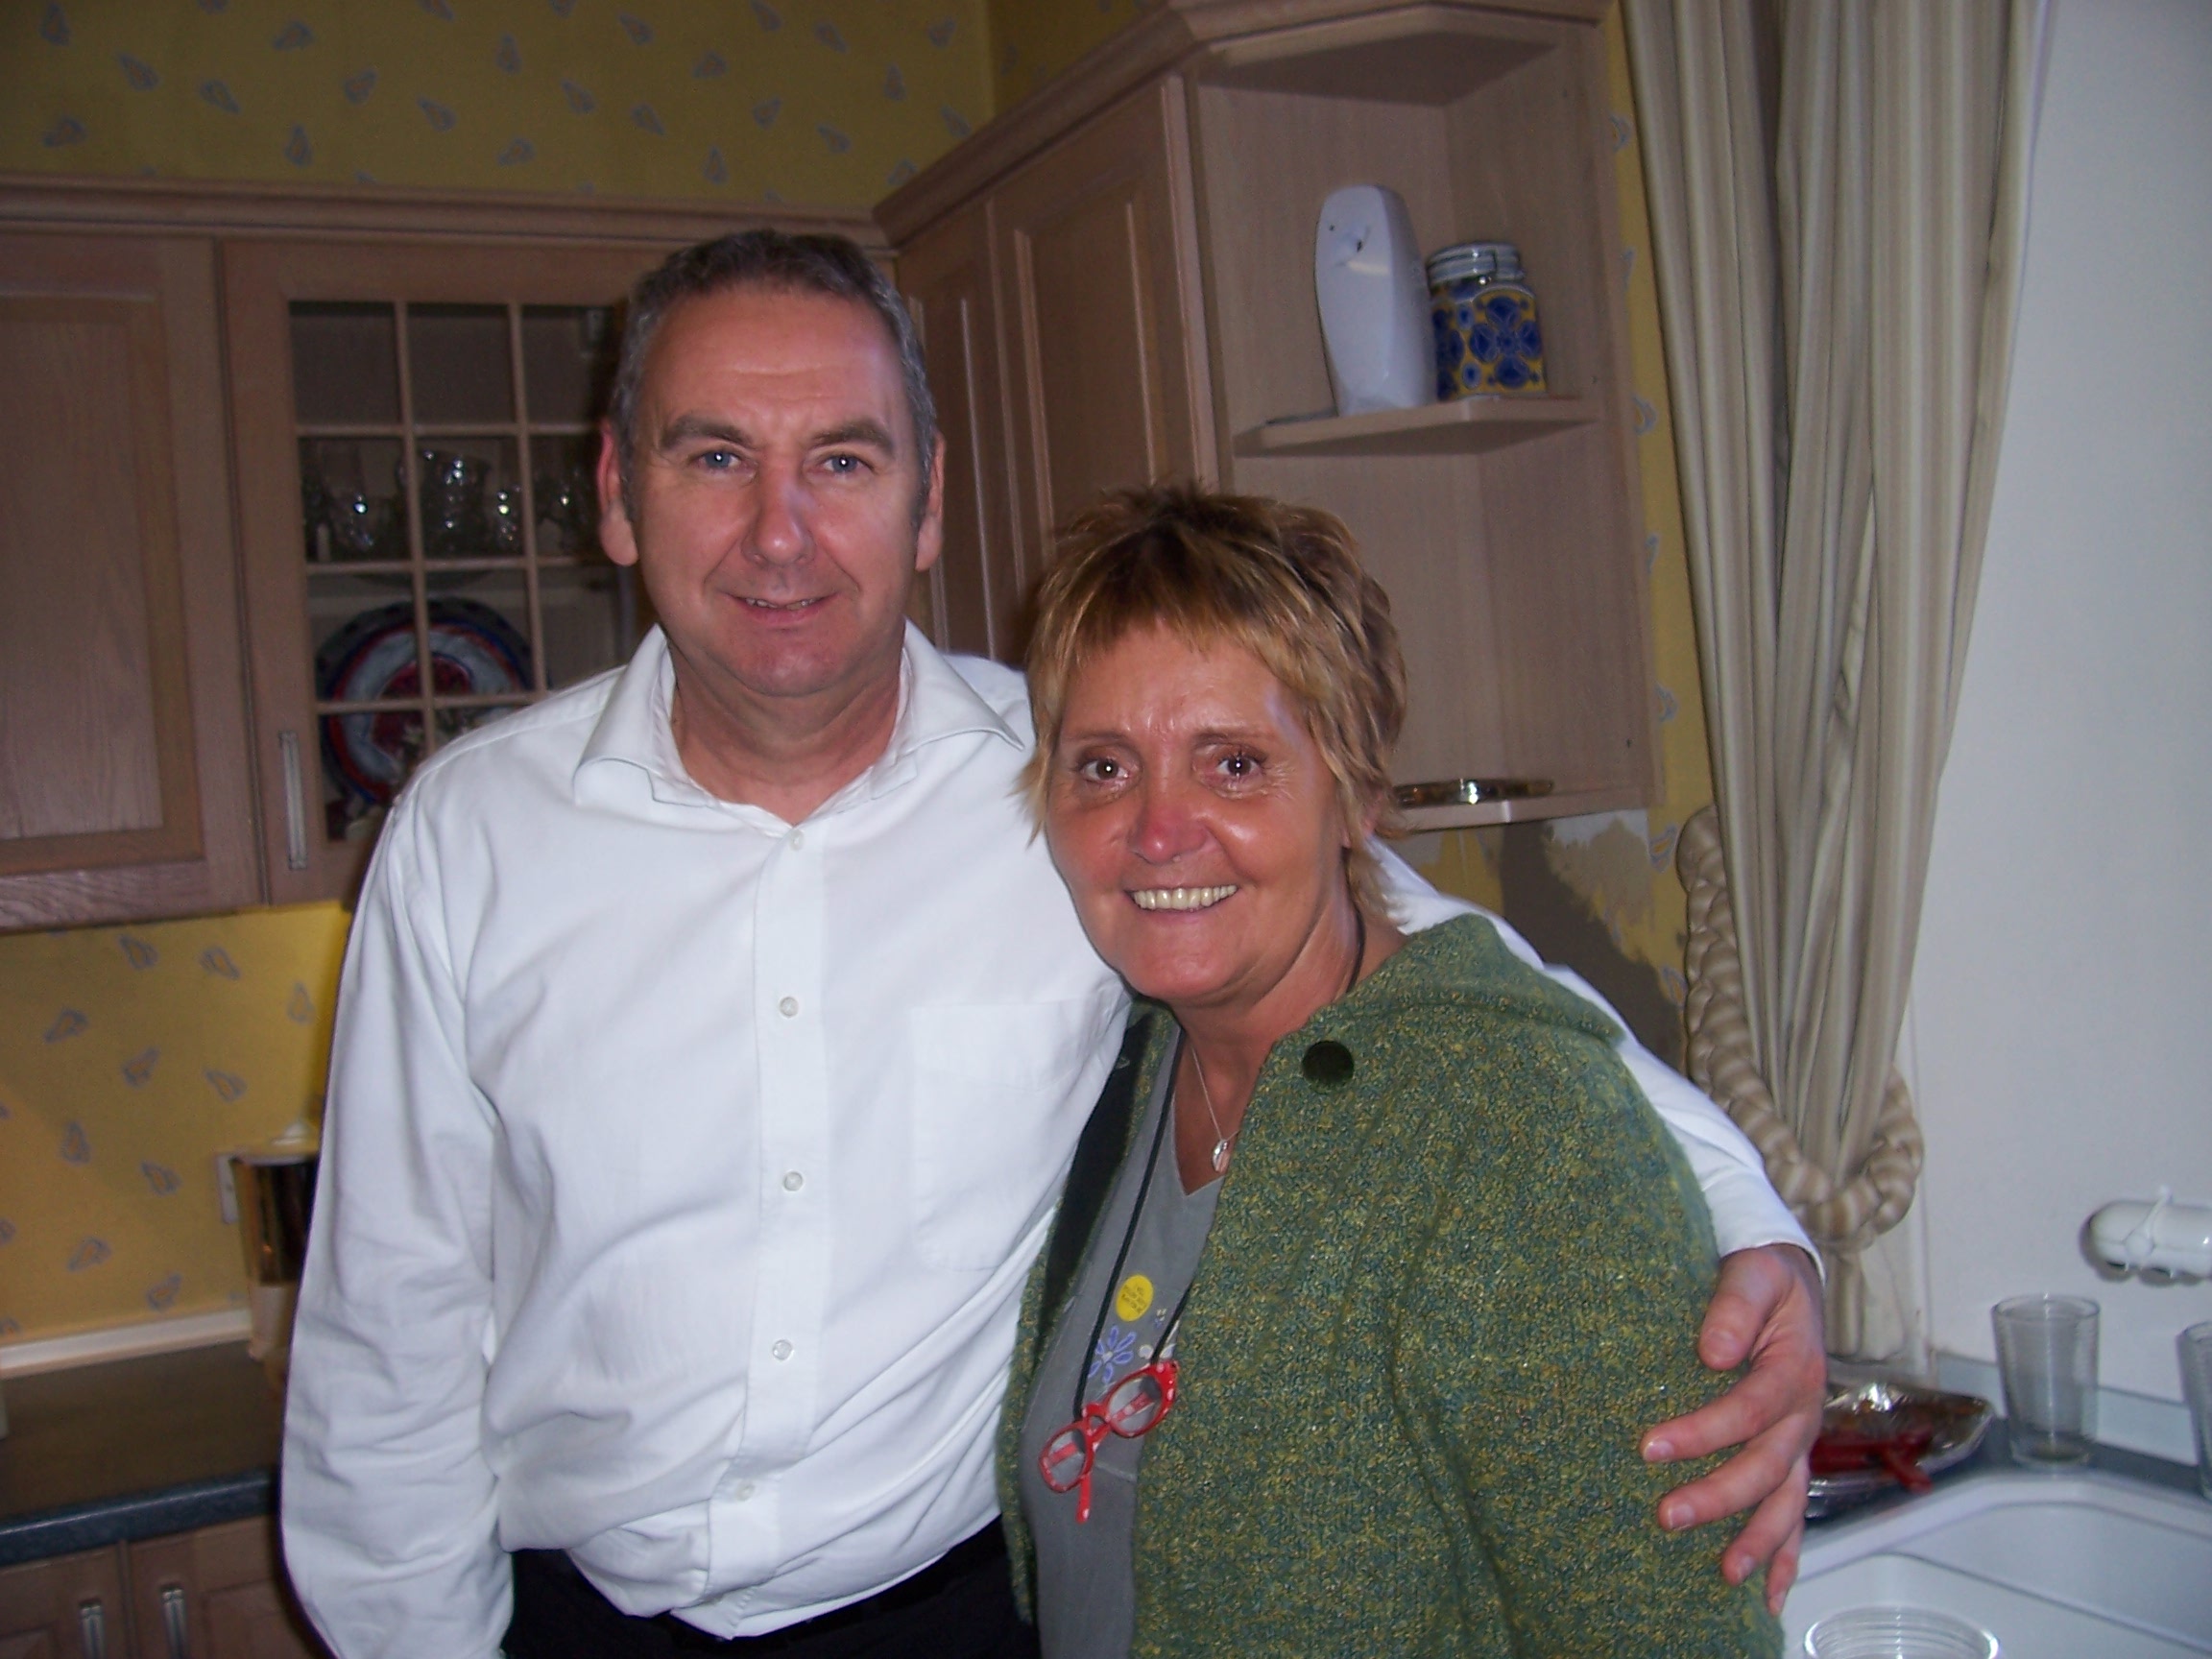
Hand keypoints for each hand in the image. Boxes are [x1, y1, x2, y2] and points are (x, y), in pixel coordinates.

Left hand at [1641, 1243, 1825, 1611]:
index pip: (1749, 1410)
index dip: (1704, 1433)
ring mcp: (1800, 1442)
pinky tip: (1765, 1595)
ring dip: (1756, 1540)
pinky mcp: (1790, 1457)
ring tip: (1723, 1574)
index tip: (1651, 1447)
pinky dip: (1784, 1556)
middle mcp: (1804, 1415)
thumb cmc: (1765, 1277)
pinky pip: (1793, 1514)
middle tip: (1666, 1515)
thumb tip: (1713, 1351)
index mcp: (1794, 1370)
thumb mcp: (1754, 1273)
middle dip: (1718, 1496)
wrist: (1789, 1280)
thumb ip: (1734, 1305)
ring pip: (1786, 1502)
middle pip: (1766, 1466)